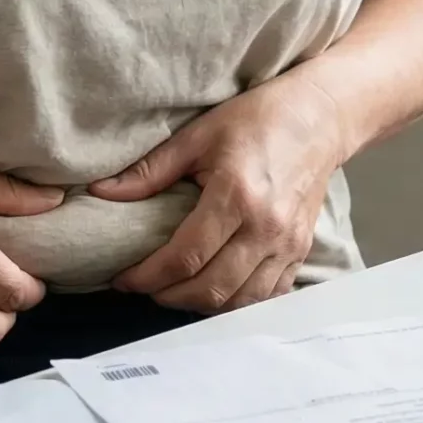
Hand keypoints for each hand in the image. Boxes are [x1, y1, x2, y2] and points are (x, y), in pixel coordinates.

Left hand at [93, 76, 353, 311]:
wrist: (319, 117)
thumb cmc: (258, 119)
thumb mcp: (198, 136)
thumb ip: (150, 171)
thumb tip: (102, 192)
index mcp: (236, 196)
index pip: (184, 257)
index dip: (148, 276)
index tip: (124, 278)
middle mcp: (266, 228)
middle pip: (211, 289)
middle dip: (168, 296)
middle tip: (144, 285)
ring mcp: (288, 244)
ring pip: (239, 302)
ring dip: (201, 304)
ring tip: (175, 289)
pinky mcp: (301, 251)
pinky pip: (267, 296)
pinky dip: (237, 302)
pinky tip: (216, 289)